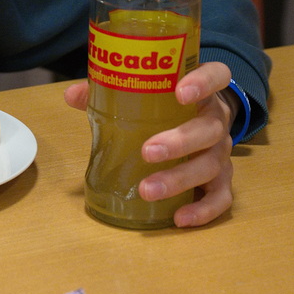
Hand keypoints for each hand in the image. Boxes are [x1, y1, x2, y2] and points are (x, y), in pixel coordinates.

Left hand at [63, 61, 236, 226]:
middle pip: (210, 129)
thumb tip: (72, 95)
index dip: (203, 82)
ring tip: (148, 190)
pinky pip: (220, 197)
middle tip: (148, 152)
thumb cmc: (167, 104)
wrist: (200, 122)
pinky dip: (203, 210)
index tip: (180, 92)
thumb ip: (112, 90)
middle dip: (180, 141)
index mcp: (201, 91)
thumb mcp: (146, 92)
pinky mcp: (222, 179)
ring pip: (212, 165)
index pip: (217, 75)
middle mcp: (217, 120)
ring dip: (180, 179)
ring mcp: (222, 151)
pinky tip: (179, 218)